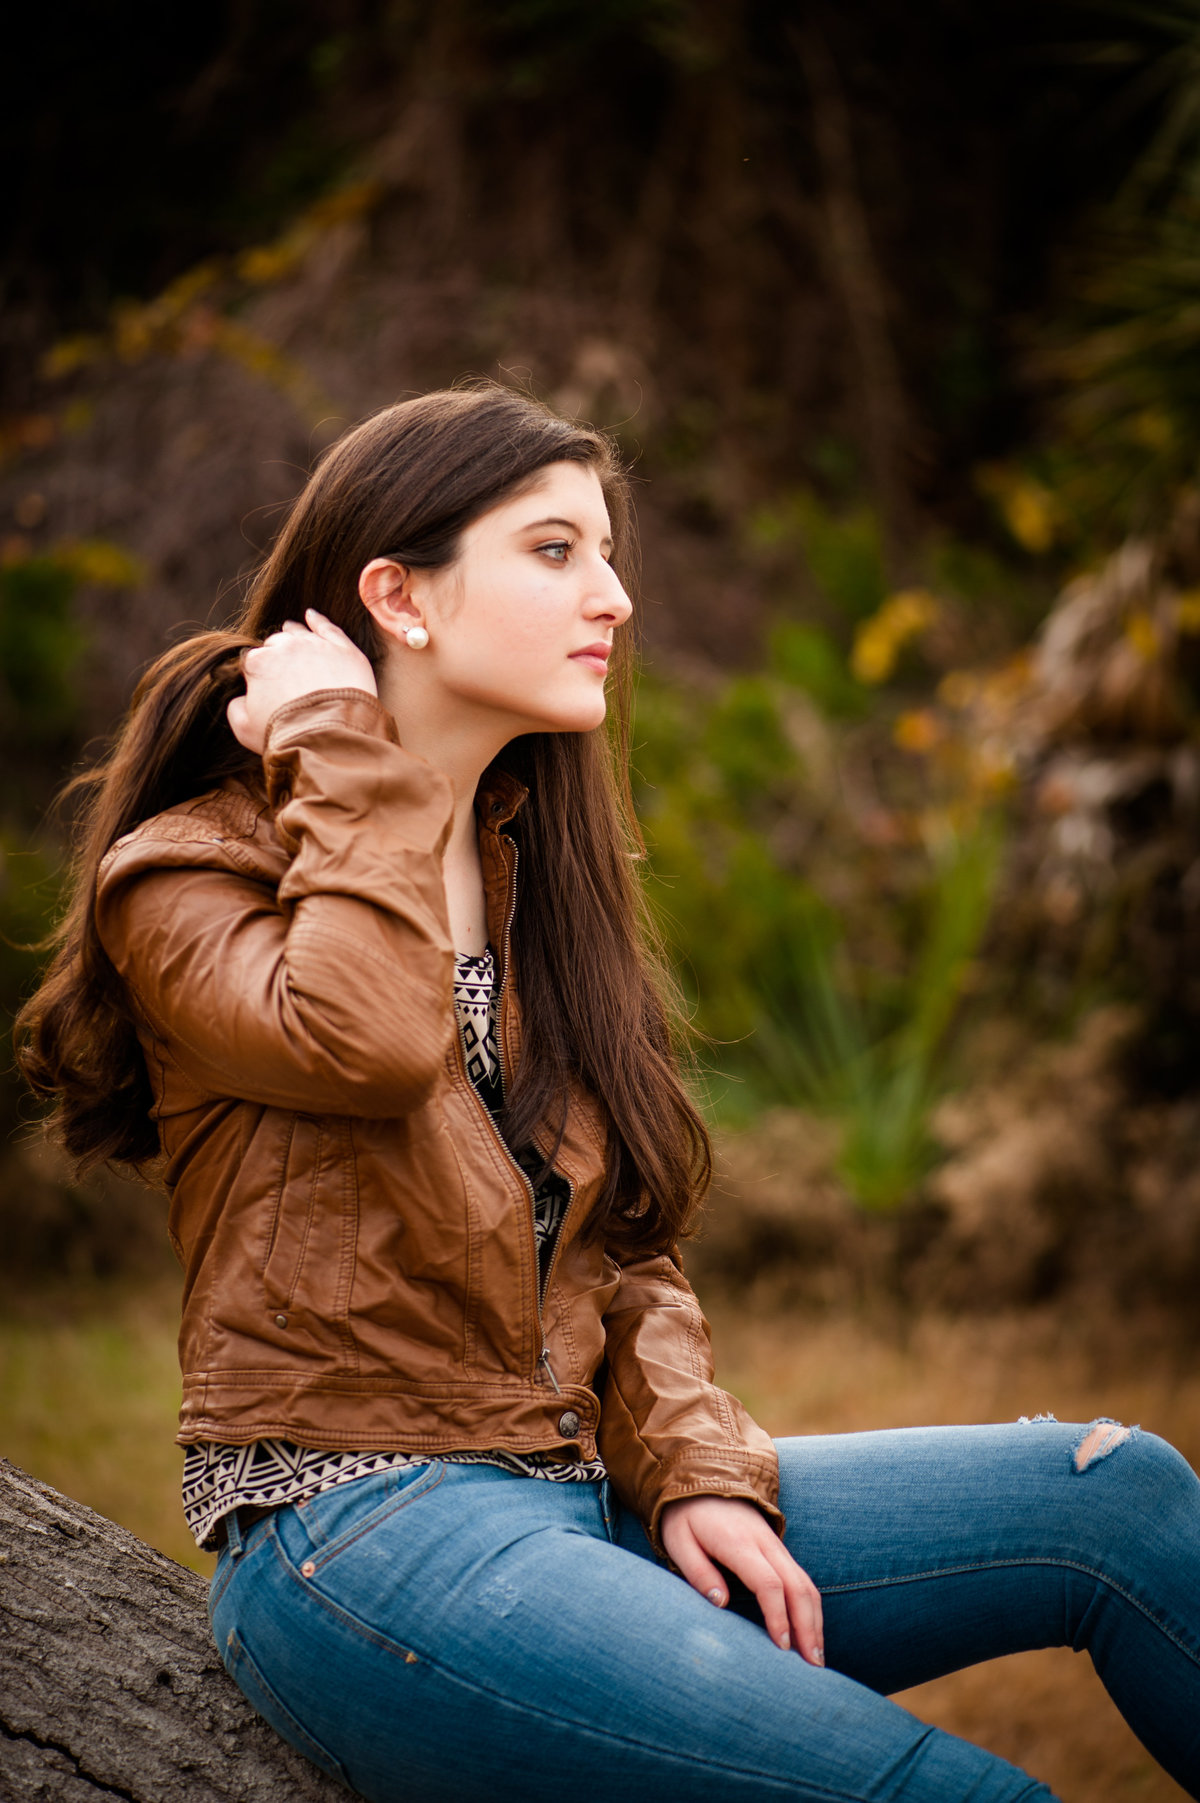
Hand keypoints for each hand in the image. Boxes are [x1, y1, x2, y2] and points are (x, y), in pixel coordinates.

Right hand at [227, 610, 377, 752]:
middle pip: (276, 645)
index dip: (258, 674)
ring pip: (300, 633)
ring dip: (293, 633)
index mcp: (258, 664)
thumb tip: (241, 698)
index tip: (264, 685)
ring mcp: (316, 646)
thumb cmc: (286, 734)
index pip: (253, 662)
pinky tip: (312, 616)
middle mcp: (286, 647)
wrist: (328, 736)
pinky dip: (318, 621)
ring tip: (290, 632)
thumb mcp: (244, 728)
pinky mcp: (343, 650)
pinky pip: (328, 628)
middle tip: (282, 670)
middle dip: (276, 654)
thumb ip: (236, 708)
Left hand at [659, 1495, 824, 1664]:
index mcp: (739, 1543)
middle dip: (809, 1627)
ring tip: (817, 1658)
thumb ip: (698, 1572)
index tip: (781, 1646)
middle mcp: (765, 1543)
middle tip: (813, 1665)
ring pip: (806, 1584)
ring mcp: (775, 1545)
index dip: (778, 1617)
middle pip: (798, 1587)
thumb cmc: (686, 1517)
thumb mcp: (679, 1542)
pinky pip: (802, 1579)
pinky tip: (810, 1632)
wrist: (702, 1479)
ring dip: (815, 1621)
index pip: (769, 1583)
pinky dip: (811, 1608)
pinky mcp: (778, 1549)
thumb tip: (721, 1604)